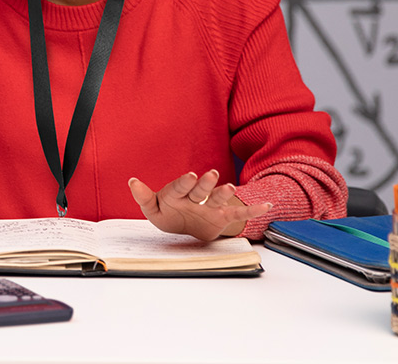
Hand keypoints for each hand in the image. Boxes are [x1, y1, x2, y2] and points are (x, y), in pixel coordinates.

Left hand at [128, 169, 270, 241]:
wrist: (185, 223)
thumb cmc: (167, 213)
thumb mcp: (153, 208)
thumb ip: (144, 196)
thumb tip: (131, 180)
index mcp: (177, 194)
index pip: (180, 187)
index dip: (185, 182)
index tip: (190, 176)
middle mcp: (195, 197)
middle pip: (200, 190)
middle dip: (205, 183)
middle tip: (212, 175)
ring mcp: (208, 207)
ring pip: (217, 199)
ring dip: (224, 193)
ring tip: (230, 188)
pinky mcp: (220, 218)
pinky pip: (238, 214)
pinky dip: (252, 211)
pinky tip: (266, 206)